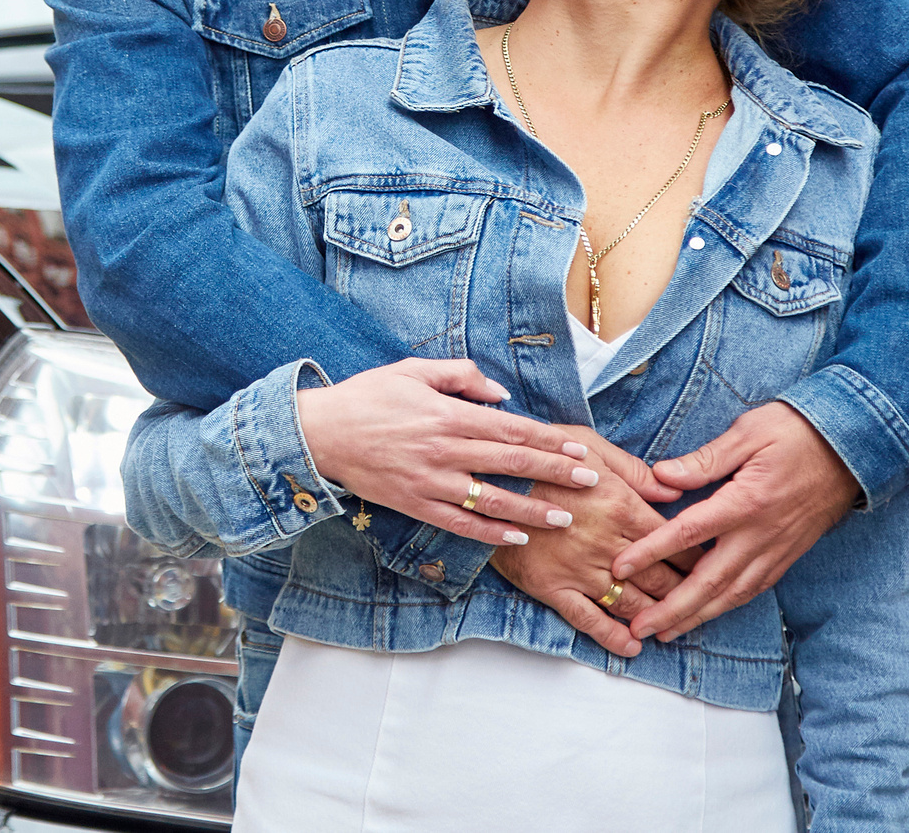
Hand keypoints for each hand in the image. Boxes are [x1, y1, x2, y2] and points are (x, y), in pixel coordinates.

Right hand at [293, 360, 611, 545]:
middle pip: (511, 464)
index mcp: (447, 414)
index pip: (511, 429)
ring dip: (531, 510)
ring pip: (491, 499)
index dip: (549, 441)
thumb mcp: (413, 370)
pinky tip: (516, 538)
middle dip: (554, 473)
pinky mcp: (415, 505)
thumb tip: (501, 394)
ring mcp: (430, 482)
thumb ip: (460, 376)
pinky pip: (460, 523)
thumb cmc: (368, 396)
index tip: (579, 449)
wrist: (319, 433)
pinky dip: (489, 532)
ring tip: (564, 517)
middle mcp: (444, 450)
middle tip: (590, 482)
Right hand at [491, 429, 684, 656]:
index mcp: (619, 505)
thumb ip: (634, 470)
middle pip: (659, 576)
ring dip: (658, 617)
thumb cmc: (541, 458)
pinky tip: (632, 646)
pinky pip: (589, 620)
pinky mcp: (553, 588)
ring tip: (676, 626)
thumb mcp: (588, 446)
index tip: (713, 565)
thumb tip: (675, 492)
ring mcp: (580, 569)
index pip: (671, 538)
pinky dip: (613, 637)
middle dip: (686, 591)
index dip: (696, 555)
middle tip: (703, 600)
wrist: (487, 481)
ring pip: (631, 602)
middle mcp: (606, 542)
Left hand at [615, 402, 860, 641]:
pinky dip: (729, 606)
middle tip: (640, 628)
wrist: (852, 448)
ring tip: (667, 633)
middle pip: (709, 581)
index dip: (651, 551)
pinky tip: (710, 613)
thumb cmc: (797, 432)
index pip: (688, 533)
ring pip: (732, 594)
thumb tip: (662, 475)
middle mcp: (760, 534)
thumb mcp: (748, 431)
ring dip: (698, 617)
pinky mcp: (788, 554)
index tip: (621, 566)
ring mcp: (776, 549)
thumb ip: (704, 459)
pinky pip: (754, 589)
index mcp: (745, 501)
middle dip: (672, 609)